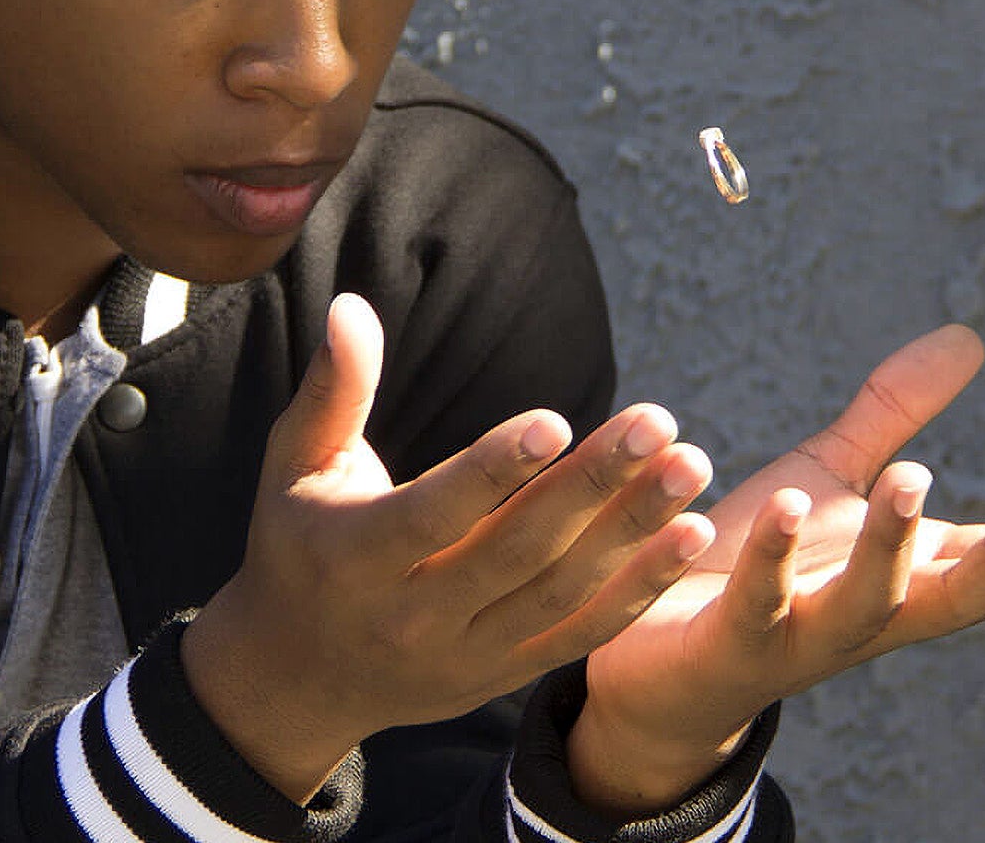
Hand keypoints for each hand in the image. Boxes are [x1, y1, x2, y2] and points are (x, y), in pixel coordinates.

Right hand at [182, 294, 717, 801]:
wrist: (295, 678)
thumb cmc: (295, 544)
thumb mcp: (293, 466)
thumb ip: (333, 389)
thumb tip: (351, 305)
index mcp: (355, 557)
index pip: (434, 513)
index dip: (494, 470)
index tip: (558, 420)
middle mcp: (411, 616)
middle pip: (515, 549)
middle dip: (592, 485)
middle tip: (658, 422)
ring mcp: (462, 655)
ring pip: (560, 593)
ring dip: (633, 533)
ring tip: (689, 468)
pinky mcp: (499, 676)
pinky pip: (579, 635)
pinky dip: (638, 589)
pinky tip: (690, 536)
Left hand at [568, 326, 984, 813]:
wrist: (652, 663)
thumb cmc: (751, 564)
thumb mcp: (827, 481)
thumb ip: (893, 416)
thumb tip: (971, 337)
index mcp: (898, 578)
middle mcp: (866, 618)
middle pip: (952, 600)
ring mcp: (802, 638)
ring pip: (864, 606)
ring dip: (892, 546)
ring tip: (910, 476)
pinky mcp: (730, 645)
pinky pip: (757, 603)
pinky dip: (772, 558)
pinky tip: (782, 504)